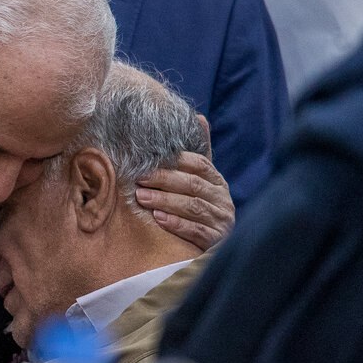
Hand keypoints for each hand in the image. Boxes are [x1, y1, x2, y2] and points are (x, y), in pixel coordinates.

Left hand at [135, 125, 234, 250]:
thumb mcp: (200, 179)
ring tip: (142, 198)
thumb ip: (198, 153)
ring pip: (193, 206)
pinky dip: (177, 224)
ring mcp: (222, 220)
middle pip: (193, 184)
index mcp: (217, 181)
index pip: (199, 164)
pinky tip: (159, 219)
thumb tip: (199, 117)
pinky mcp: (217, 241)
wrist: (217, 245)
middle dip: (164, 180)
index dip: (175, 161)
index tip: (148, 160)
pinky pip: (196, 230)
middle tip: (139, 179)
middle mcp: (223, 199)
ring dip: (165, 201)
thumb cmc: (200, 206)